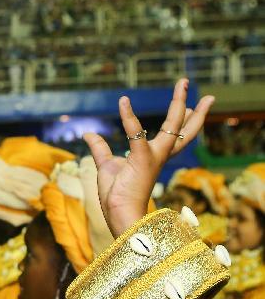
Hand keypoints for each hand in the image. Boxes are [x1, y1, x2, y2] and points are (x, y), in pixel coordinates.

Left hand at [84, 79, 214, 235]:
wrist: (119, 213)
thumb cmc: (116, 194)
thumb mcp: (106, 165)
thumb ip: (100, 148)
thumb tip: (89, 134)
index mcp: (155, 156)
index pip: (175, 135)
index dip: (183, 119)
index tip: (191, 105)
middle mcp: (159, 155)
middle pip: (184, 129)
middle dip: (197, 112)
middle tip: (209, 95)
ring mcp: (152, 156)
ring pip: (173, 126)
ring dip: (178, 105)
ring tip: (184, 85)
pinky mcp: (140, 160)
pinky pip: (136, 134)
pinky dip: (128, 118)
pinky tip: (123, 101)